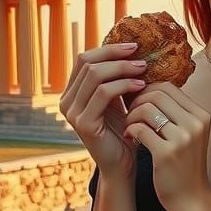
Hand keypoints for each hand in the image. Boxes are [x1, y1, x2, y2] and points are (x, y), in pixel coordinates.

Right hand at [58, 41, 148, 181]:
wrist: (123, 165)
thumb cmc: (124, 131)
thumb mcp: (118, 100)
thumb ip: (116, 79)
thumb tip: (133, 49)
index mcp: (73, 92)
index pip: (84, 58)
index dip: (109, 49)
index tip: (134, 46)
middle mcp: (67, 101)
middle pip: (87, 62)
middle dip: (116, 55)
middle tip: (141, 57)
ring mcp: (73, 113)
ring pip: (94, 75)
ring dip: (122, 68)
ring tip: (144, 69)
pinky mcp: (84, 124)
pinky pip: (102, 93)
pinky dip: (123, 85)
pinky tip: (140, 86)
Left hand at [124, 82, 210, 210]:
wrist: (191, 199)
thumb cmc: (184, 164)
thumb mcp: (187, 134)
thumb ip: (173, 112)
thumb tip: (146, 88)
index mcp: (201, 115)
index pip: (168, 86)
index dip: (147, 89)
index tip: (136, 101)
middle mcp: (195, 123)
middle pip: (157, 93)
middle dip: (137, 101)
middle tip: (130, 114)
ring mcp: (183, 138)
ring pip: (146, 108)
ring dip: (132, 116)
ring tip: (129, 127)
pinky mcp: (167, 153)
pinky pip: (140, 129)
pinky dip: (130, 130)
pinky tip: (130, 138)